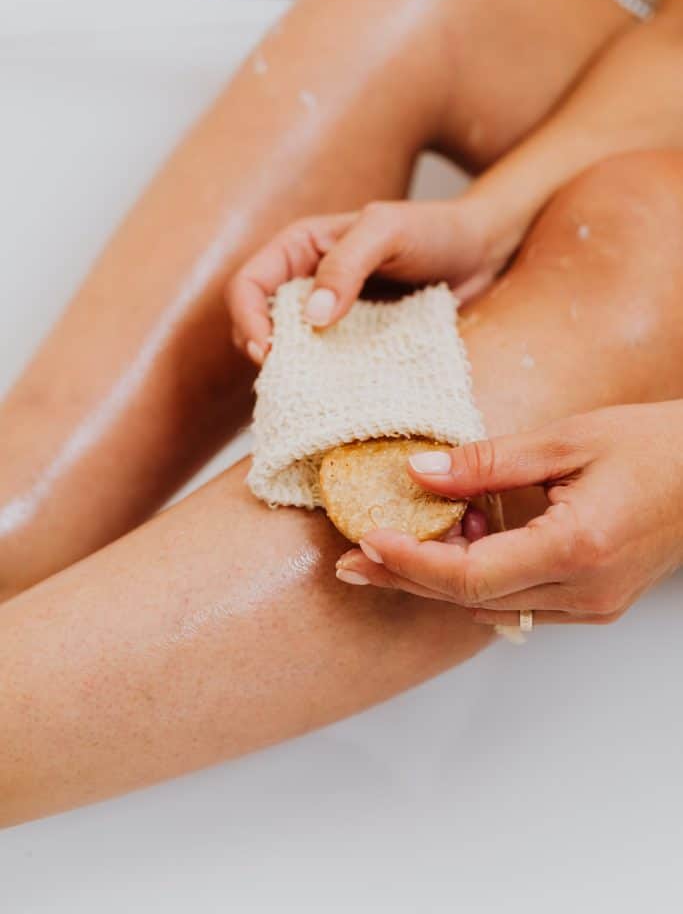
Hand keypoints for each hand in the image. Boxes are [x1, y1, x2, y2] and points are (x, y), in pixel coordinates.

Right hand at [226, 197, 516, 364]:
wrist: (481, 252)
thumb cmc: (434, 229)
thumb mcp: (387, 232)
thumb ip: (347, 265)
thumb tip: (312, 317)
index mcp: (300, 248)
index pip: (249, 283)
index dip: (248, 318)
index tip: (268, 351)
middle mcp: (306, 281)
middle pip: (258, 322)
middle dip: (262, 351)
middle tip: (284, 380)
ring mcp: (330, 314)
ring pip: (290, 349)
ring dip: (291, 371)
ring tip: (306, 392)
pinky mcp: (355, 340)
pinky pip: (326, 365)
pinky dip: (323, 381)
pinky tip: (335, 395)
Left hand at [335, 402, 682, 624]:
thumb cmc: (656, 446)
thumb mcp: (566, 440)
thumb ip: (487, 462)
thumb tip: (418, 473)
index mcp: (577, 548)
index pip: (471, 576)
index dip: (411, 561)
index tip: (366, 540)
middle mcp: (585, 591)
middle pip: (472, 601)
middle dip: (407, 577)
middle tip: (352, 561)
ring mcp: (593, 605)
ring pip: (492, 607)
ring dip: (441, 578)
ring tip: (396, 542)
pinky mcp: (596, 602)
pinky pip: (520, 602)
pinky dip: (481, 577)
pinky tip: (462, 539)